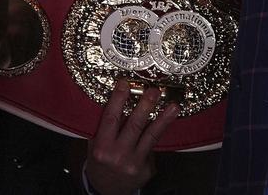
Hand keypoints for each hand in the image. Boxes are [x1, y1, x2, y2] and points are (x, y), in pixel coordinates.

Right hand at [84, 80, 178, 194]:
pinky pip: (153, 148)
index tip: (125, 83)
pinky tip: (167, 122)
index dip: (118, 100)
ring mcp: (134, 163)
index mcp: (102, 147)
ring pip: (151, 137)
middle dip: (145, 106)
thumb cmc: (100, 162)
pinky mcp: (147, 169)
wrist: (106, 191)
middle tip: (155, 90)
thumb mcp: (94, 146)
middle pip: (134, 126)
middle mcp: (118, 155)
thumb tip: (116, 99)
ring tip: (174, 106)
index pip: (111, 119)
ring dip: (163, 119)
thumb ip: (103, 127)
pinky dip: (159, 134)